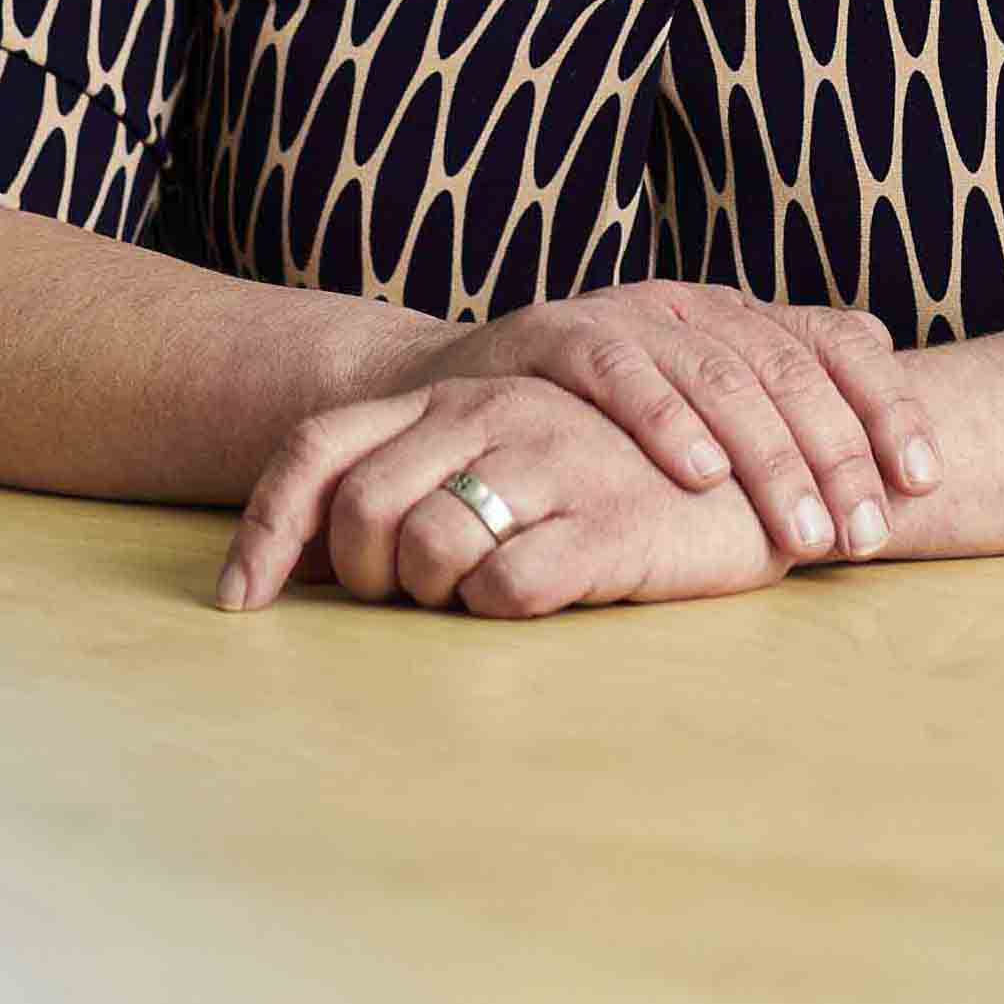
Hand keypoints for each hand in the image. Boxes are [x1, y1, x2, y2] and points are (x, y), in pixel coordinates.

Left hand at [217, 373, 794, 618]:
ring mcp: (550, 463)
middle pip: (361, 514)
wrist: (762, 468)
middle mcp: (492, 414)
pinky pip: (506, 587)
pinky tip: (538, 599)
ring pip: (426, 550)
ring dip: (434, 600)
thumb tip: (327, 564)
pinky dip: (500, 608)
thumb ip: (429, 476)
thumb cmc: (621, 474)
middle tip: (414, 603)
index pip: (317, 447)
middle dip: (366, 581)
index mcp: (458, 395)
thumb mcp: (517, 449)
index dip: (264, 530)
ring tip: (484, 595)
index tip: (240, 607)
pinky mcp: (608, 523)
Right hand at [398, 279, 939, 568]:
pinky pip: (619, 371)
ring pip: (717, 375)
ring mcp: (625, 311)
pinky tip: (700, 475)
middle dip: (838, 456)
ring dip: (769, 457)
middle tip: (869, 536)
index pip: (839, 341)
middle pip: (788, 371)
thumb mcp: (702, 403)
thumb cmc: (602, 422)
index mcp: (742, 315)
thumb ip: (785, 402)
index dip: (887, 405)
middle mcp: (693, 304)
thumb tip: (899, 408)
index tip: (925, 480)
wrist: (463, 393)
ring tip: (805, 533)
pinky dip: (664, 420)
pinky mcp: (555, 332)